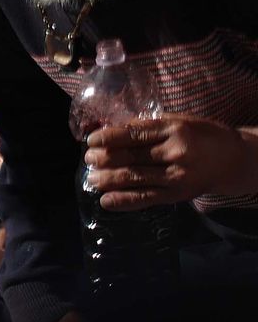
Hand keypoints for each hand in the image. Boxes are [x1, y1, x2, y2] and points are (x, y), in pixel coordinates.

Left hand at [84, 115, 257, 208]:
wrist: (233, 160)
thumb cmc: (200, 135)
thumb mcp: (177, 120)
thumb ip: (147, 125)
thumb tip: (111, 129)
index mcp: (172, 129)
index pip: (133, 134)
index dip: (109, 138)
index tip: (91, 140)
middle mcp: (174, 153)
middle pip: (132, 157)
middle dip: (104, 159)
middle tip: (87, 159)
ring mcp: (176, 176)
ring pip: (136, 178)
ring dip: (109, 180)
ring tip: (91, 178)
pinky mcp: (177, 195)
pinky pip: (147, 198)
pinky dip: (124, 201)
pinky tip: (106, 201)